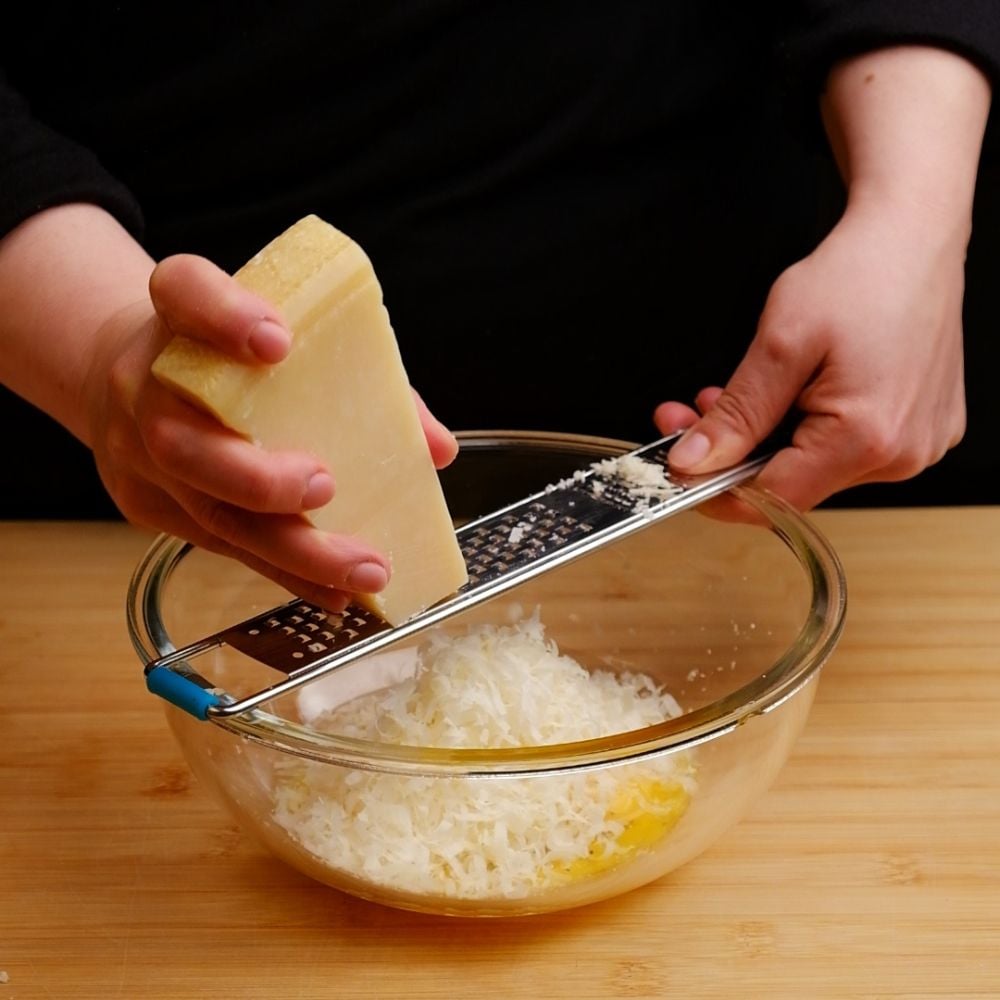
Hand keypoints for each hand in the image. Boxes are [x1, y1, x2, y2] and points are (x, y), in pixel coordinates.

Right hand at [82, 253, 457, 607]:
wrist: (134, 375)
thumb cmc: (226, 353)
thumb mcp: (280, 334)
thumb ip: (361, 374)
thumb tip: (437, 448)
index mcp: (177, 314)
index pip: (182, 293)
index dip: (223, 317)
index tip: (277, 342)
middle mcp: (145, 383)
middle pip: (180, 439)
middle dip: (257, 477)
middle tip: (324, 486)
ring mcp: (138, 451)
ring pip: (206, 511)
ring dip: (293, 550)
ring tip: (363, 568)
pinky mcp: (149, 504)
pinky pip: (217, 545)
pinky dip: (285, 571)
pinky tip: (336, 590)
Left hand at [655, 45, 988, 510]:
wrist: (914, 235)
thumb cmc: (861, 274)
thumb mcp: (780, 343)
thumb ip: (736, 416)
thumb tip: (693, 463)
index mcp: (868, 438)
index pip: (773, 499)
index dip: (716, 491)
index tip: (679, 469)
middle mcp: (901, 454)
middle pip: (791, 482)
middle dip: (731, 452)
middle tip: (687, 414)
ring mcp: (916, 445)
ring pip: (812, 465)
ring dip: (762, 436)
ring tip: (729, 394)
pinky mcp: (919, 430)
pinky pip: (844, 447)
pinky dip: (802, 426)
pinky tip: (781, 393)